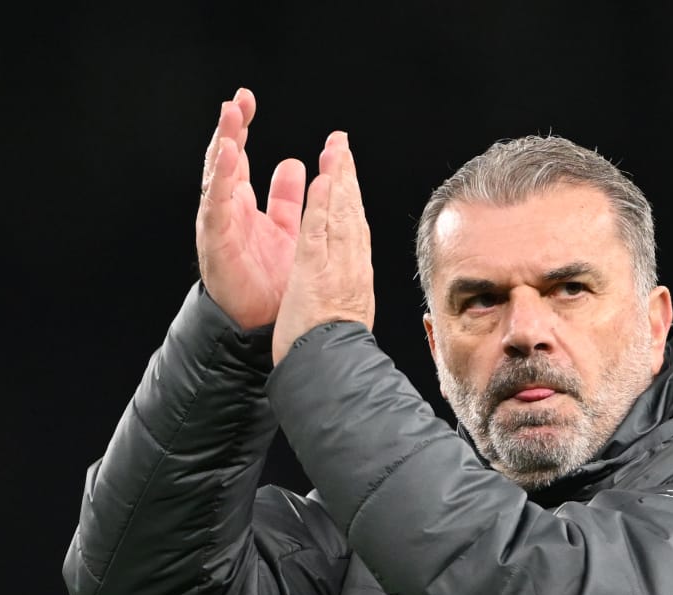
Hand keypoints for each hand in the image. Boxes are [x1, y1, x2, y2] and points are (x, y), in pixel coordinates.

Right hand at [195, 88, 305, 329]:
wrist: (261, 324)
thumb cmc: (270, 282)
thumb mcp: (284, 229)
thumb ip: (285, 198)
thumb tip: (293, 164)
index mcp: (243, 205)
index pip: (238, 157)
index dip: (241, 128)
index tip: (248, 100)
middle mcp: (228, 210)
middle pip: (224, 159)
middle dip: (230, 128)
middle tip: (238, 99)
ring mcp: (219, 223)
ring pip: (216, 175)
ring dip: (223, 143)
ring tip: (230, 115)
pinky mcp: (217, 240)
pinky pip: (217, 204)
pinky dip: (221, 177)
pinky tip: (227, 152)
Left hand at [272, 131, 374, 362]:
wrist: (333, 369)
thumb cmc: (334, 351)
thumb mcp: (346, 317)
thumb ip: (346, 296)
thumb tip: (349, 290)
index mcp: (355, 277)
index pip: (354, 230)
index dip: (351, 199)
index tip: (347, 176)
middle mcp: (352, 267)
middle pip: (352, 215)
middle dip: (347, 178)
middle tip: (342, 147)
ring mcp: (337, 268)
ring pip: (340, 216)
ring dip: (338, 180)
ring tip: (336, 150)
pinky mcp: (317, 271)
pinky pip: (320, 230)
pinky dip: (322, 204)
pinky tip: (323, 181)